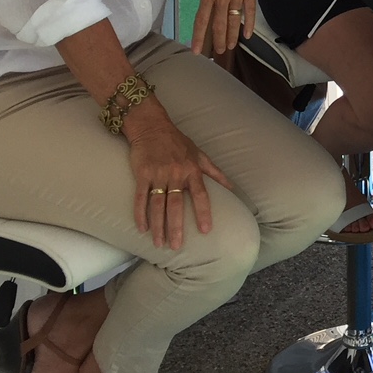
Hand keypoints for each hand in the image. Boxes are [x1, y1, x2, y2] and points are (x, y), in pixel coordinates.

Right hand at [124, 106, 234, 248]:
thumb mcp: (200, 154)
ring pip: (158, 204)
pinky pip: (140, 197)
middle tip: (177, 246)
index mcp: (192, 170)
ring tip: (160, 243)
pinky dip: (140, 214)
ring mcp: (158, 174)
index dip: (203, 212)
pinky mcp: (142, 174)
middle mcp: (176, 173)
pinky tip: (142, 229)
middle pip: (176, 204)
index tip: (205, 230)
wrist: (152, 126)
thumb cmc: (177, 142)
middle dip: (177, 226)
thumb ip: (215, 172)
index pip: (201, 194)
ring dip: (158, 225)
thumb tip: (232, 188)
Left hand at [192, 0, 258, 56]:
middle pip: (218, 24)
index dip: (199, 36)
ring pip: (233, 20)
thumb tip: (210, 9)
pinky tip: (248, 34)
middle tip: (218, 51)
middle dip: (217, 40)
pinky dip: (249, 24)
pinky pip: (250, 11)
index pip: (201, 19)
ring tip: (230, 46)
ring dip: (232, 35)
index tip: (197, 50)